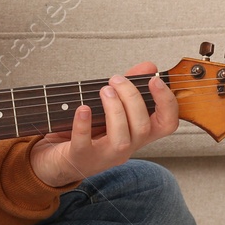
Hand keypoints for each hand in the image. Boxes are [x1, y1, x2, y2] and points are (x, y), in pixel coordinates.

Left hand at [27, 62, 179, 187]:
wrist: (57, 159)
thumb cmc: (87, 132)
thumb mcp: (111, 107)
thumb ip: (130, 87)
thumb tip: (149, 66)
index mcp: (136, 135)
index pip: (167, 124)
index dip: (167, 102)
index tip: (155, 79)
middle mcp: (126, 148)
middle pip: (143, 127)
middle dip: (132, 98)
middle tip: (116, 80)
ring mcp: (104, 156)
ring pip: (121, 138)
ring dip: (114, 109)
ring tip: (104, 90)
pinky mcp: (80, 158)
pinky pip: (84, 144)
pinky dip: (84, 124)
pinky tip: (82, 108)